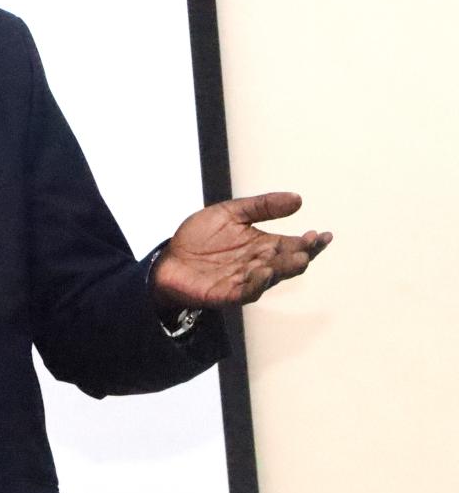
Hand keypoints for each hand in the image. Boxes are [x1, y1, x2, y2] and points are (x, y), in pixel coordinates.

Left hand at [150, 192, 331, 308]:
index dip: (310, 242)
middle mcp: (259, 264)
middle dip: (301, 254)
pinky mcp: (227, 293)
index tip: (323, 234)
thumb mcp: (230, 213)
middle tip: (310, 244)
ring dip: (283, 267)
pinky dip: (257, 282)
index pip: (293, 245)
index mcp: (263, 245)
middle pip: (287, 262)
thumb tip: (298, 199)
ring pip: (271, 277)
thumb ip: (262, 206)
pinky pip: (246, 291)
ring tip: (296, 257)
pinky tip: (264, 270)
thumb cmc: (200, 237)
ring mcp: (245, 280)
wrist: (169, 258)